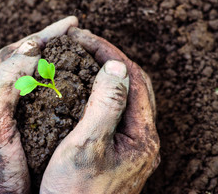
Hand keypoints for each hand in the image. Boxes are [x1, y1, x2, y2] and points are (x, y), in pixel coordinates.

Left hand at [0, 16, 77, 192]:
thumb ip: (5, 85)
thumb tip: (28, 48)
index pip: (6, 55)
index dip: (37, 38)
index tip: (66, 26)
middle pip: (16, 60)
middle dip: (45, 42)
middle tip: (72, 28)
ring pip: (25, 74)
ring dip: (47, 58)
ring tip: (71, 45)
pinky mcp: (13, 123)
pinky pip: (32, 93)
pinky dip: (48, 79)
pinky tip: (63, 74)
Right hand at [40, 27, 159, 193]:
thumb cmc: (75, 193)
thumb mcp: (87, 147)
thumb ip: (106, 106)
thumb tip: (116, 67)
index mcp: (142, 135)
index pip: (132, 78)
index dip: (107, 52)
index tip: (80, 38)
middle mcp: (142, 138)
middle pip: (134, 84)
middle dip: (108, 58)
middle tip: (81, 45)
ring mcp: (131, 144)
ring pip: (125, 96)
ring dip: (106, 74)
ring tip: (82, 60)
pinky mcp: (118, 150)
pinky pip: (115, 110)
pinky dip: (101, 92)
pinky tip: (83, 90)